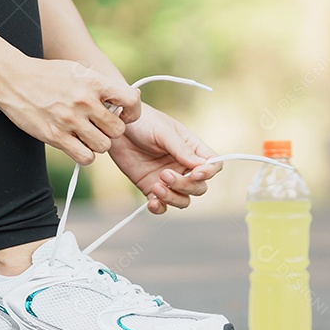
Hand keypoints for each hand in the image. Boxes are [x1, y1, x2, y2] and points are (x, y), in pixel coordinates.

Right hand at [0, 57, 140, 163]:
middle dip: (111, 131)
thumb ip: (102, 85)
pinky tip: (77, 145)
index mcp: (93, 82)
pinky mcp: (55, 136)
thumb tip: (131, 97)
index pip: (131, 101)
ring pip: (103, 146)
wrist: (12, 78)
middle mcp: (84, 101)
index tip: (123, 115)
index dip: (132, 112)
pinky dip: (85, 155)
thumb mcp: (78, 71)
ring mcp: (70, 120)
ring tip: (86, 135)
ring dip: (97, 144)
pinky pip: (85, 157)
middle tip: (99, 127)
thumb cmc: (47, 75)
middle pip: (118, 130)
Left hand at [108, 105, 222, 213]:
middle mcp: (183, 166)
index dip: (209, 172)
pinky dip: (159, 207)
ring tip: (156, 187)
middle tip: (165, 174)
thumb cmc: (143, 122)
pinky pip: (162, 205)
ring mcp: (168, 179)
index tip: (195, 173)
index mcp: (192, 149)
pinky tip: (151, 201)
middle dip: (186, 186)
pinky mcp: (151, 187)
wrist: (116, 127)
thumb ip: (181, 149)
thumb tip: (200, 166)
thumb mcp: (163, 131)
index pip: (213, 164)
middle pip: (199, 186)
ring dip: (173, 198)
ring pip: (183, 199)